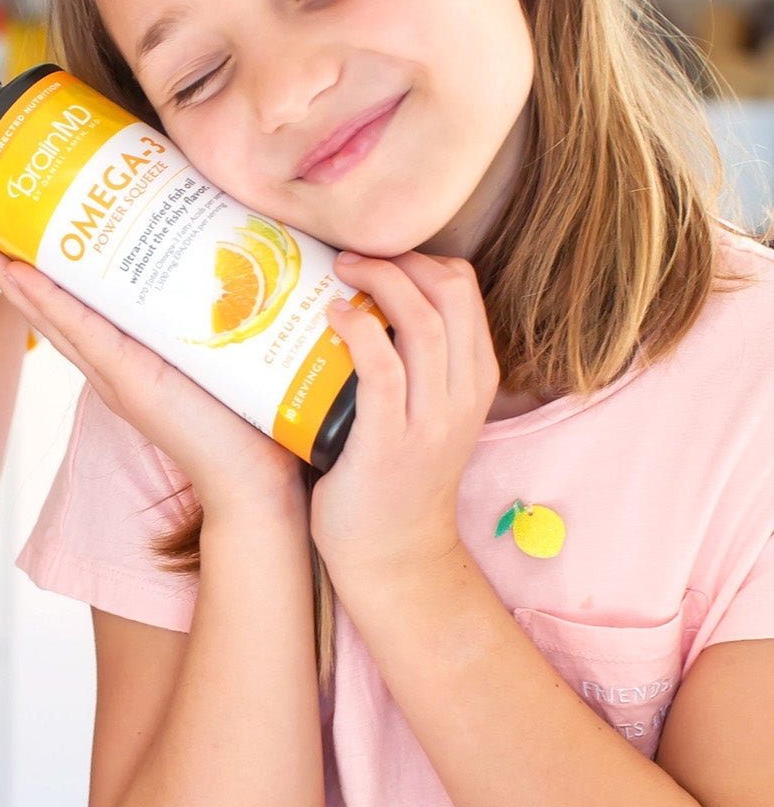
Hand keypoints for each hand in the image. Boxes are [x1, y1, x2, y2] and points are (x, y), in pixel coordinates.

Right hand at [0, 227, 304, 512]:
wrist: (255, 478)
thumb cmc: (245, 416)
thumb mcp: (217, 347)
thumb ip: (211, 309)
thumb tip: (236, 248)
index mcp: (123, 353)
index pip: (71, 301)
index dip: (36, 266)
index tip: (10, 230)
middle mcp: (108, 361)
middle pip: (45, 303)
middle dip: (3, 263)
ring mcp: (113, 371)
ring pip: (50, 312)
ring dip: (8, 274)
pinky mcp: (130, 380)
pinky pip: (80, 332)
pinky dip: (47, 302)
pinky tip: (20, 275)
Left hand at [309, 251, 497, 589]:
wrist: (393, 556)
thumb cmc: (392, 476)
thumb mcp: (421, 410)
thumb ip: (409, 362)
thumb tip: (358, 298)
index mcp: (474, 378)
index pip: (464, 289)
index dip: (420, 258)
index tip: (376, 251)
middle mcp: (461, 393)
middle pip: (449, 292)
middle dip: (399, 259)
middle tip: (349, 254)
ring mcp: (430, 419)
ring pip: (421, 321)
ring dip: (377, 280)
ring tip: (338, 269)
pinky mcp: (390, 442)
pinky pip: (381, 368)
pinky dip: (357, 330)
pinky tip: (332, 314)